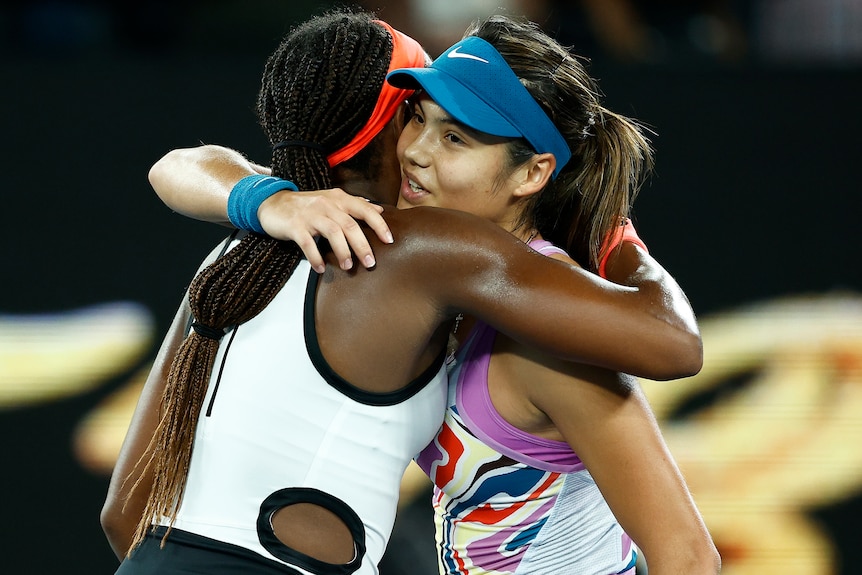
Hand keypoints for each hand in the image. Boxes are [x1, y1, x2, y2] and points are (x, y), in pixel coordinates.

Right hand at [258, 188, 393, 272]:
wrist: (272, 202)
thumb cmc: (305, 205)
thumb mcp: (331, 200)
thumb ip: (354, 204)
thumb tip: (378, 209)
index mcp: (339, 199)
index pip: (365, 210)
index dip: (379, 224)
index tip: (390, 240)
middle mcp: (327, 205)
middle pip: (350, 225)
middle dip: (363, 245)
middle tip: (370, 263)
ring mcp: (310, 215)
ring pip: (333, 233)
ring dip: (342, 252)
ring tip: (348, 266)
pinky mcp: (295, 226)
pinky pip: (308, 243)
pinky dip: (316, 258)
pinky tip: (320, 268)